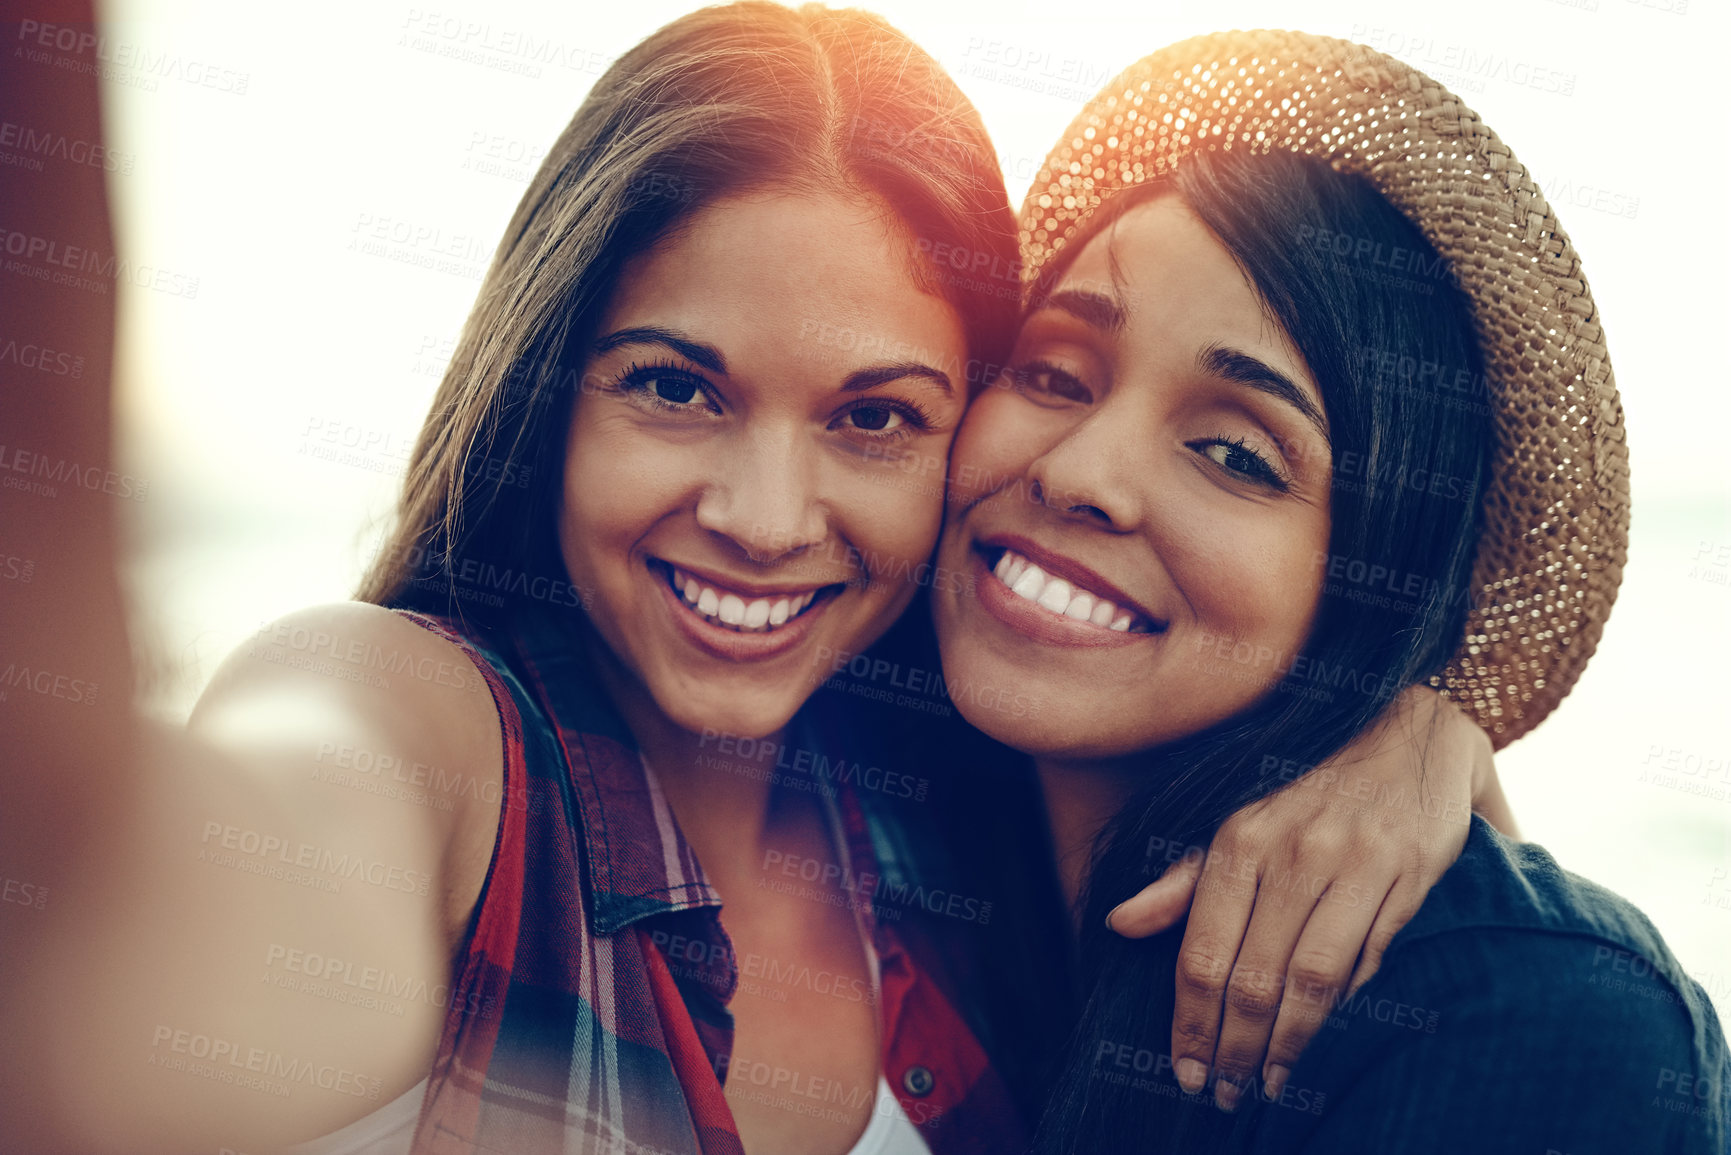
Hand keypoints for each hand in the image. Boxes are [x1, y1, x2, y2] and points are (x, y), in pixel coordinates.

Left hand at [1105, 687, 1489, 1111]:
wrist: (1412, 729)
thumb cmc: (1313, 787)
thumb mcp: (1240, 819)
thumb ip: (1184, 878)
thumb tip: (1119, 921)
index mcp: (1239, 838)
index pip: (1203, 951)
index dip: (1190, 1020)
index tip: (1184, 1069)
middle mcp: (1291, 850)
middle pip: (1252, 976)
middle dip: (1233, 1047)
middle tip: (1222, 1095)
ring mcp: (1352, 863)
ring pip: (1311, 979)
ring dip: (1286, 1044)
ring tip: (1268, 1084)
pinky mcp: (1407, 875)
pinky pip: (1368, 959)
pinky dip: (1341, 1006)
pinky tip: (1320, 1038)